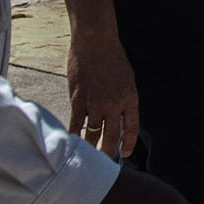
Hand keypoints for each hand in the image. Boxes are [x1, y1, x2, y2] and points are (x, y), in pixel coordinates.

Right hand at [66, 30, 139, 159]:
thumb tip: (119, 118)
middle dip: (107, 152)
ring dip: (90, 147)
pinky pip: (76, 124)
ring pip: (92, 134)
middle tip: (103, 162)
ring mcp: (95, 103)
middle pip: (111, 137)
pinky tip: (72, 143)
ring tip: (87, 156)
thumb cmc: (113, 58)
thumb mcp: (127, 79)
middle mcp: (114, 104)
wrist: (95, 42)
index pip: (131, 129)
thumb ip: (124, 99)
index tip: (124, 154)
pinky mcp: (78, 100)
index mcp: (130, 98)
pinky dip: (74, 136)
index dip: (128, 144)